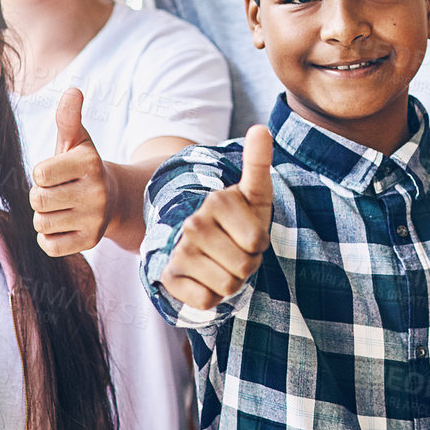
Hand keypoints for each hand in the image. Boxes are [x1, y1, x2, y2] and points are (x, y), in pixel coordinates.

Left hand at [30, 88, 111, 256]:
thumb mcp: (77, 141)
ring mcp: (94, 219)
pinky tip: (65, 225)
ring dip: (45, 216)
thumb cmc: (83, 167)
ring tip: (62, 208)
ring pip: (41, 223)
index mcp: (89, 164)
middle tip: (57, 192)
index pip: (39, 175)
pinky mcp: (90, 242)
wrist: (114, 198)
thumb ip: (69, 117)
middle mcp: (96, 192)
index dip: (41, 174)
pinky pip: (49, 245)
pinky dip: (50, 237)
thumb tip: (73, 90)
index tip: (56, 172)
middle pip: (38, 200)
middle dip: (41, 196)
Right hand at [159, 126, 272, 310]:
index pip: (257, 242)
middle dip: (248, 265)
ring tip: (223, 264)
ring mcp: (178, 251)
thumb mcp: (254, 194)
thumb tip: (260, 128)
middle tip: (236, 252)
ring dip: (232, 282)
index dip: (260, 245)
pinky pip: (206, 301)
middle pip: (244, 267)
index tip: (248, 234)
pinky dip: (212, 297)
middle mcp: (193, 224)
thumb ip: (258, 162)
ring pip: (227, 286)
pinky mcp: (169, 277)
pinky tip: (205, 279)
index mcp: (217, 201)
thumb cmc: (238, 220)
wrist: (204, 245)